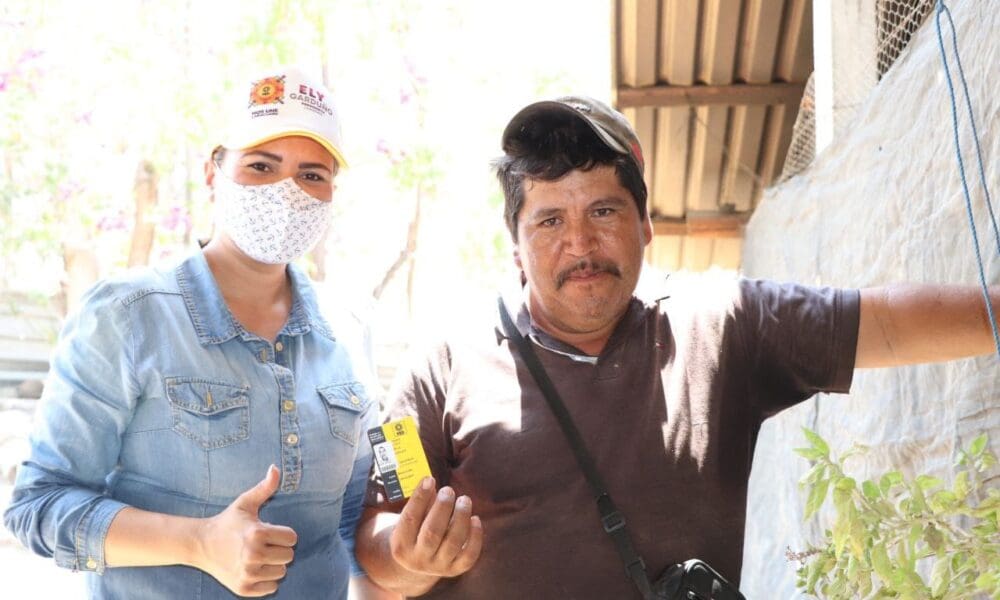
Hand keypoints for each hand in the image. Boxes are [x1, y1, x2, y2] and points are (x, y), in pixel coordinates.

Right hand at [195, 465, 297, 596]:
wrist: (201, 545)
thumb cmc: (228, 522)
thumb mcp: (245, 503)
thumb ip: (264, 487)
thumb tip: (276, 467)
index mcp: (258, 533)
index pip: (292, 539)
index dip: (283, 534)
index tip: (269, 532)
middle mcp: (253, 555)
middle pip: (289, 556)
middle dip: (279, 549)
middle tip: (263, 544)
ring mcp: (248, 573)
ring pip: (281, 573)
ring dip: (273, 565)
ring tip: (258, 556)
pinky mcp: (243, 588)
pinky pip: (271, 588)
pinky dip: (265, 580)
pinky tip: (253, 569)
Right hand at [389, 477, 482, 578]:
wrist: (418, 563)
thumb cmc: (415, 531)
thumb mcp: (409, 520)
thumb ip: (420, 504)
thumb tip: (430, 482)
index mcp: (401, 545)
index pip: (410, 519)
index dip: (420, 497)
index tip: (429, 479)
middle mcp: (418, 559)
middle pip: (432, 533)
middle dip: (442, 508)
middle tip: (448, 490)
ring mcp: (438, 566)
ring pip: (453, 543)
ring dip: (461, 517)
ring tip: (464, 499)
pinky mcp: (455, 570)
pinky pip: (469, 555)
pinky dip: (475, 536)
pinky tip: (475, 518)